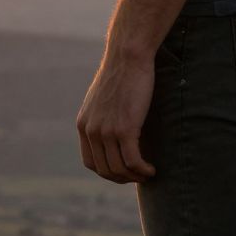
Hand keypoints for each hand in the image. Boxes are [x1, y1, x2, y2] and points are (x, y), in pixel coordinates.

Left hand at [76, 48, 156, 183]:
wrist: (127, 57)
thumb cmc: (121, 74)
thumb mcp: (103, 99)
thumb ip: (102, 117)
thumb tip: (113, 132)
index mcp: (83, 125)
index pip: (90, 162)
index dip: (108, 172)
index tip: (124, 170)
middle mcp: (91, 131)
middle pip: (105, 170)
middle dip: (123, 178)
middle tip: (139, 175)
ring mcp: (106, 131)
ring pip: (119, 169)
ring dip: (135, 176)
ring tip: (148, 173)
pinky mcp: (124, 129)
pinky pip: (133, 161)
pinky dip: (143, 169)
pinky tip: (152, 169)